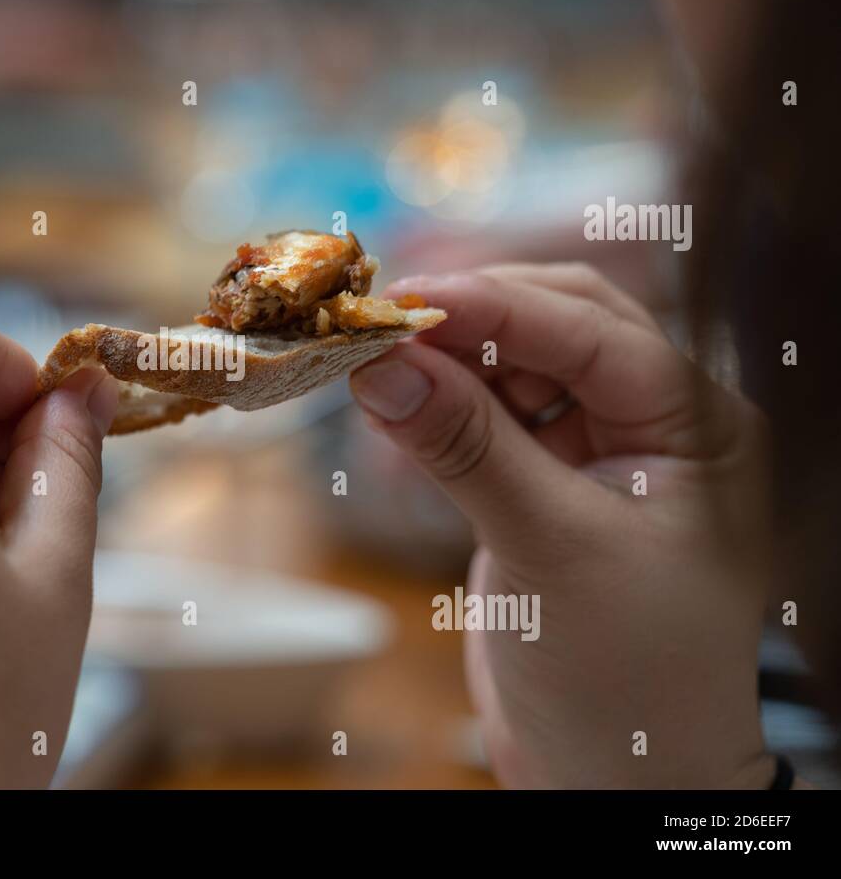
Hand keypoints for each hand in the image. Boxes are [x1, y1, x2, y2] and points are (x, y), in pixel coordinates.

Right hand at [350, 264, 773, 787]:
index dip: (498, 305)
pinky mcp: (546, 487)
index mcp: (701, 427)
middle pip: (557, 328)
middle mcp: (658, 425)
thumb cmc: (624, 676)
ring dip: (446, 362)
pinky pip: (488, 421)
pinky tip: (395, 410)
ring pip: (514, 368)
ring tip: (375, 366)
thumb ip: (466, 448)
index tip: (405, 299)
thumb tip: (380, 365)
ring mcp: (600, 455)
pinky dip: (440, 410)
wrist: (616, 778)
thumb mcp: (550, 549)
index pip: (597, 331)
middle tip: (381, 323)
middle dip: (471, 321)